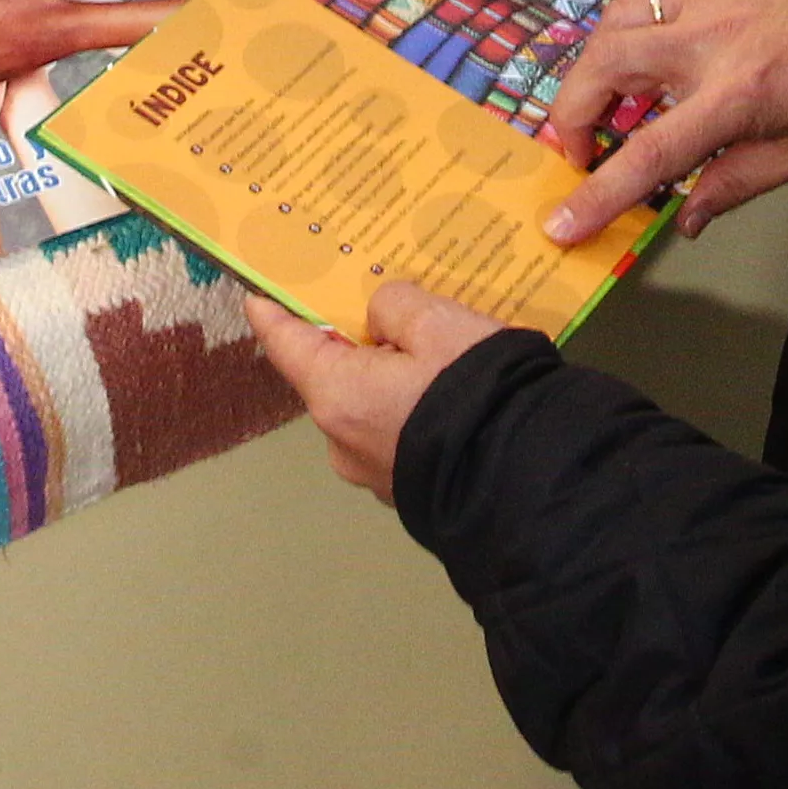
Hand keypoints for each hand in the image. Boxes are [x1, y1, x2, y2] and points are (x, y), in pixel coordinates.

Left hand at [244, 277, 512, 496]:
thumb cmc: (474, 395)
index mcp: (336, 396)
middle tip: (390, 315)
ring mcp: (374, 474)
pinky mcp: (407, 492)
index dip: (272, 314)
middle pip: (335, 376)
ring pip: (371, 407)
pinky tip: (453, 398)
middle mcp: (342, 441)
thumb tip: (381, 317)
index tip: (256, 296)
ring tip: (439, 357)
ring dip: (392, 382)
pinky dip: (413, 413)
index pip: (287, 345)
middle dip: (358, 346)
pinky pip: (398, 435)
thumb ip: (395, 306)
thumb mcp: (437, 323)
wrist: (531, 486)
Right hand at [539, 0, 787, 244]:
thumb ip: (741, 182)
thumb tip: (686, 220)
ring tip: (601, 106)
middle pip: (603, 68)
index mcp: (736, 98)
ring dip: (589, 70)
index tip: (560, 223)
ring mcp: (697, 5)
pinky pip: (638, 7)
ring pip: (610, 26)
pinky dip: (621, 40)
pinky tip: (638, 66)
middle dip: (571, 114)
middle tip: (582, 152)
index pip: (650, 154)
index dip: (600, 195)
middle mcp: (703, 46)